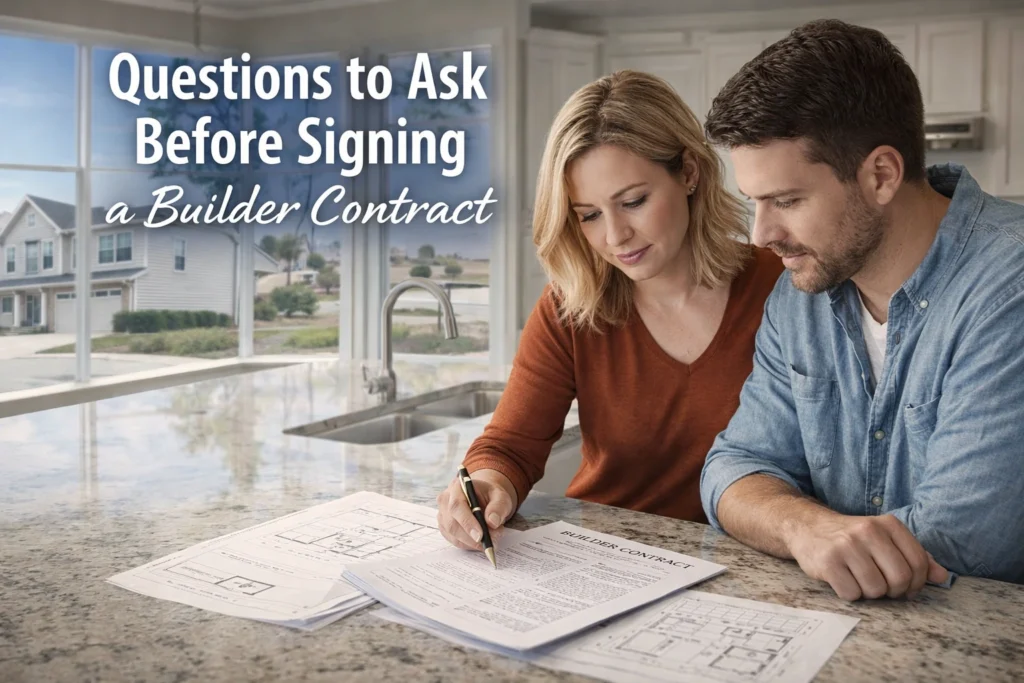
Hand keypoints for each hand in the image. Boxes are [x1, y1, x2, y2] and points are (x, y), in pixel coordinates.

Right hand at [436, 468, 516, 550]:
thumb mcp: (500, 496)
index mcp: (457, 487)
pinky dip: (470, 545)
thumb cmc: (490, 496)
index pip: (457, 506)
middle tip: (491, 542)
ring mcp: (443, 515)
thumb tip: (492, 522)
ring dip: (473, 543)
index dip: (467, 522)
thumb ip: (498, 507)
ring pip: (453, 536)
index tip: (480, 536)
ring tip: (492, 538)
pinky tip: (482, 541)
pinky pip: (455, 541)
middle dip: (472, 537)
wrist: (484, 498)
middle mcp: (445, 501)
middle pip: (452, 524)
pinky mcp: (445, 528)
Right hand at [787, 513, 948, 600]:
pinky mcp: (828, 562)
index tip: (905, 586)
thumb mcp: (884, 538)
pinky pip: (852, 594)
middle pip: (900, 579)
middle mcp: (868, 531)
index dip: (916, 583)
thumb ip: (914, 555)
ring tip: (859, 580)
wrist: (807, 527)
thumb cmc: (851, 538)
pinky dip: (849, 594)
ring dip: (869, 593)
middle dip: (894, 591)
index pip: (919, 562)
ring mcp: (846, 546)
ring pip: (876, 590)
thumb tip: (941, 576)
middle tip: (882, 586)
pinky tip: (843, 580)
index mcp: (887, 524)